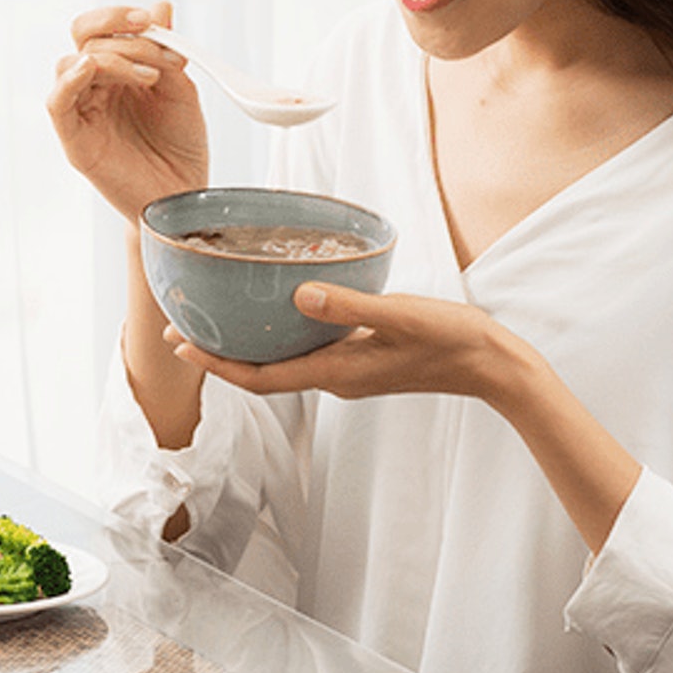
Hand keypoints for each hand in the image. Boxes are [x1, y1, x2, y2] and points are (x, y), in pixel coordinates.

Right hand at [47, 2, 209, 222]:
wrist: (185, 194)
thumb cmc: (180, 147)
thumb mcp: (181, 89)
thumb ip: (166, 51)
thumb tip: (160, 6)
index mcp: (117, 72)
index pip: (100, 29)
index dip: (120, 16)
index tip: (150, 20)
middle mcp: (95, 88)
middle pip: (83, 38)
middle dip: (116, 29)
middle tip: (149, 34)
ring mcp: (83, 112)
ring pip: (71, 64)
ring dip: (112, 58)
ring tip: (149, 76)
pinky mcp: (76, 140)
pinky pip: (57, 104)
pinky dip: (70, 81)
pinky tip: (91, 69)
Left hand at [163, 282, 523, 403]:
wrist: (493, 365)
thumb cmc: (452, 341)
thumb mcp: (401, 316)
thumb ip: (350, 306)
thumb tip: (298, 295)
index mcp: (336, 373)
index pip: (259, 377)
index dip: (216, 363)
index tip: (180, 343)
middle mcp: (335, 377)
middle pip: (262, 372)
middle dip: (219, 354)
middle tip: (180, 326)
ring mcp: (349, 370)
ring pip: (284, 361)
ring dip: (247, 345)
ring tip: (215, 318)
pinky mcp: (363, 359)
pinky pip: (308, 350)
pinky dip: (281, 335)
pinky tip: (279, 309)